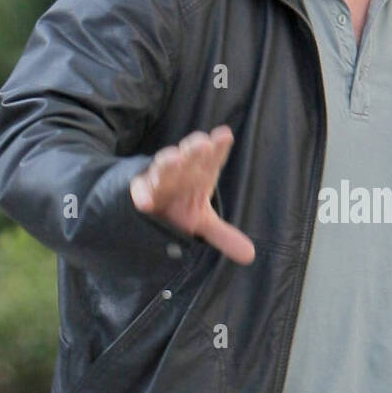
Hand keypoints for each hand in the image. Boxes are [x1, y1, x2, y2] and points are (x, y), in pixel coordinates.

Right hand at [130, 125, 254, 263]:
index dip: (219, 148)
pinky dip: (142, 194)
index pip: (212, 159)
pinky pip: (140, 190)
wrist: (145, 206)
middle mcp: (182, 171)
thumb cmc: (178, 205)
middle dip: (196, 148)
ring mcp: (160, 177)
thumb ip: (223, 235)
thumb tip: (250, 256)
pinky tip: (144, 203)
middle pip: (190, 155)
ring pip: (164, 165)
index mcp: (200, 174)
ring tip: (176, 159)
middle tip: (204, 144)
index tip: (225, 136)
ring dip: (169, 161)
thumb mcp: (201, 221)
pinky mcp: (140, 189)